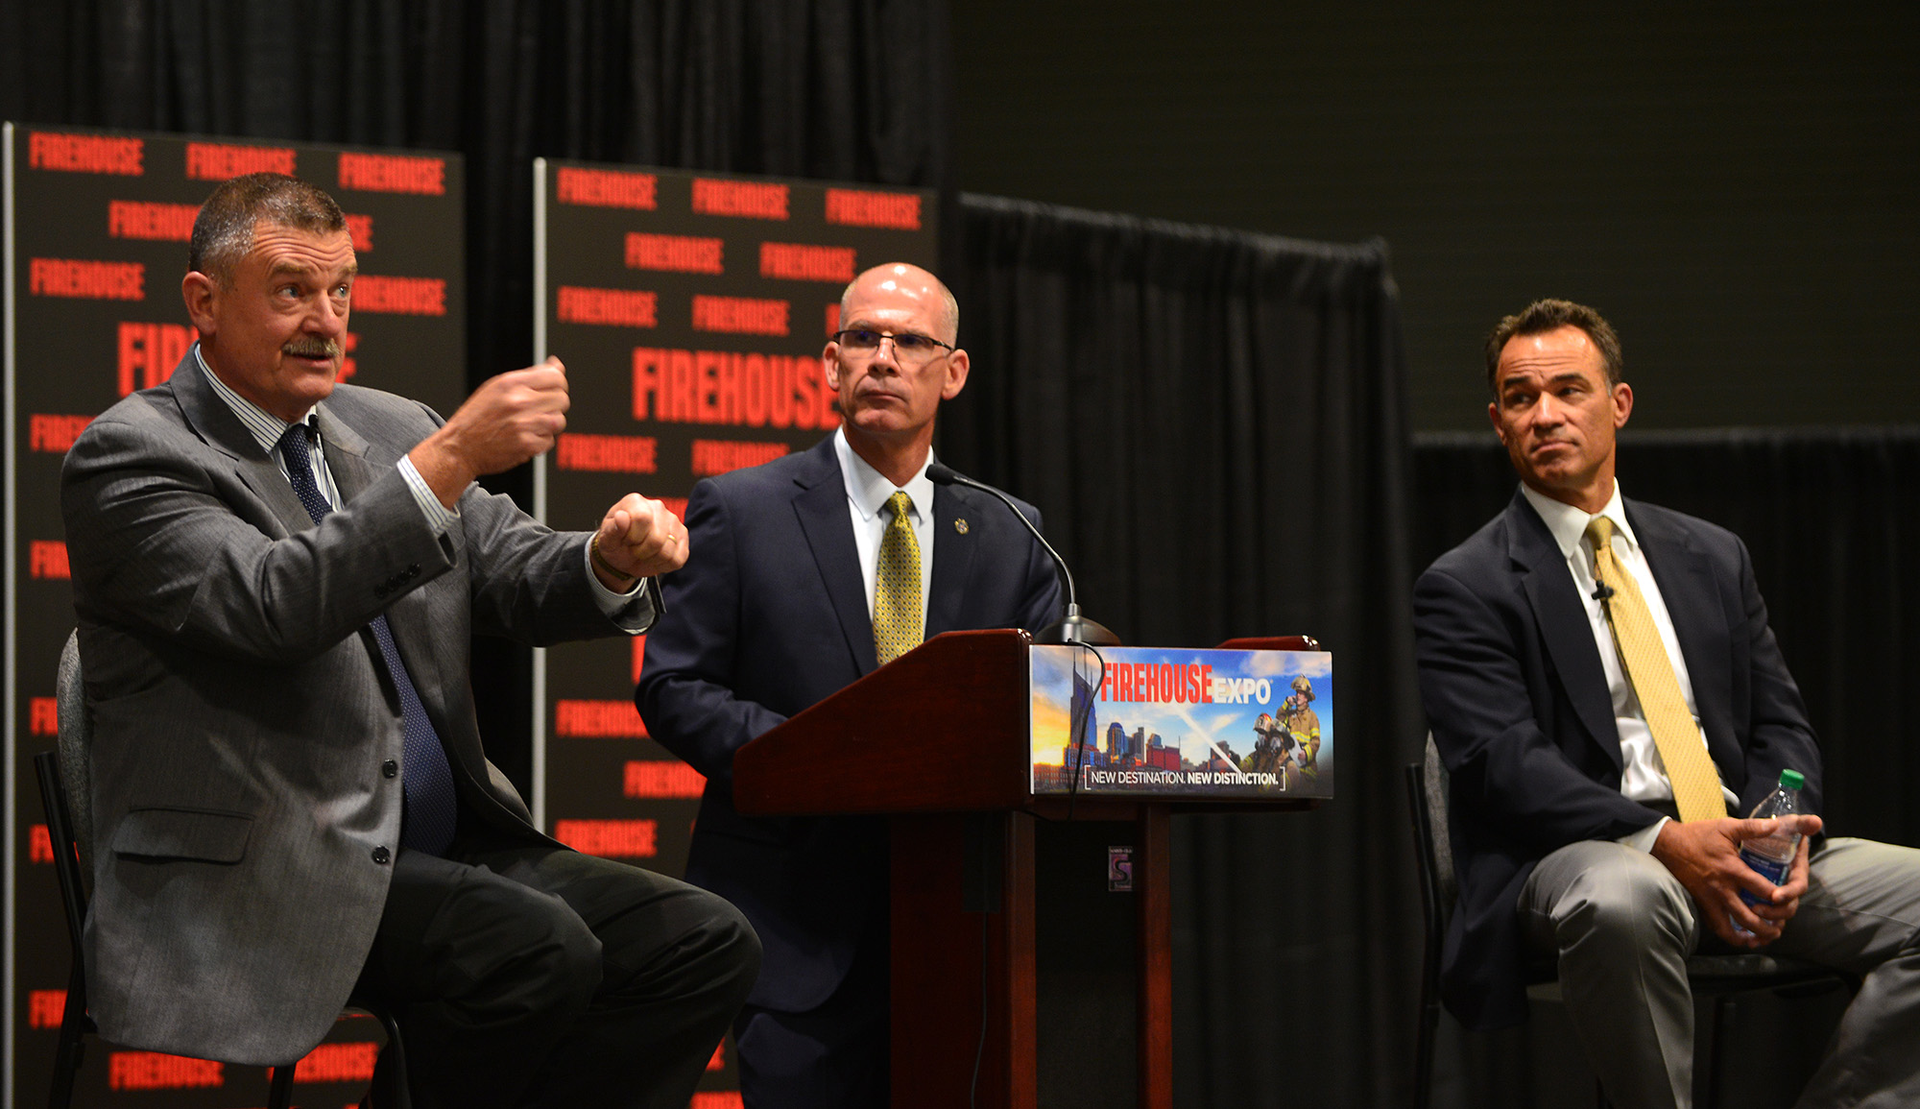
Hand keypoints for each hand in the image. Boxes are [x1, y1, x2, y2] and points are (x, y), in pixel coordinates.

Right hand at [410, 357, 569, 503]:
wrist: (460, 447)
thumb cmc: (478, 416)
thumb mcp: (498, 387)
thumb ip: (530, 376)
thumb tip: (556, 365)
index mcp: (511, 383)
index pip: (556, 377)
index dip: (559, 383)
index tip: (553, 389)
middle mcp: (519, 402)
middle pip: (562, 399)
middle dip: (555, 405)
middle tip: (540, 410)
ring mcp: (524, 424)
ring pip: (559, 420)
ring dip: (549, 424)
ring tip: (531, 424)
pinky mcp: (527, 445)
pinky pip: (550, 441)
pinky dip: (540, 441)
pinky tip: (525, 437)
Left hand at [590, 494, 686, 589]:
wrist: (623, 556)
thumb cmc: (615, 544)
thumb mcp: (607, 539)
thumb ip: (612, 528)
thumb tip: (621, 516)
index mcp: (636, 502)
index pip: (643, 518)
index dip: (633, 537)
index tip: (626, 540)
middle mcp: (658, 507)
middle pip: (657, 539)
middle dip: (642, 551)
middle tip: (634, 549)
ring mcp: (673, 521)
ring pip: (668, 551)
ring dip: (652, 559)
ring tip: (644, 553)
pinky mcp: (683, 537)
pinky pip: (678, 559)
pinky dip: (664, 565)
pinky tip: (654, 557)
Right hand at [1650, 813, 1822, 946]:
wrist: (1667, 845)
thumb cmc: (1698, 835)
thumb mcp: (1726, 827)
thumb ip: (1752, 827)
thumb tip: (1776, 824)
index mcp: (1732, 870)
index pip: (1763, 890)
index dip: (1781, 899)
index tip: (1790, 901)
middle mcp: (1722, 890)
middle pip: (1749, 918)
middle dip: (1768, 927)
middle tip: (1780, 927)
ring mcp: (1709, 900)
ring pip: (1730, 929)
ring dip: (1750, 937)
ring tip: (1764, 938)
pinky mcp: (1701, 904)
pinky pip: (1716, 927)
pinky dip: (1731, 936)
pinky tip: (1742, 937)